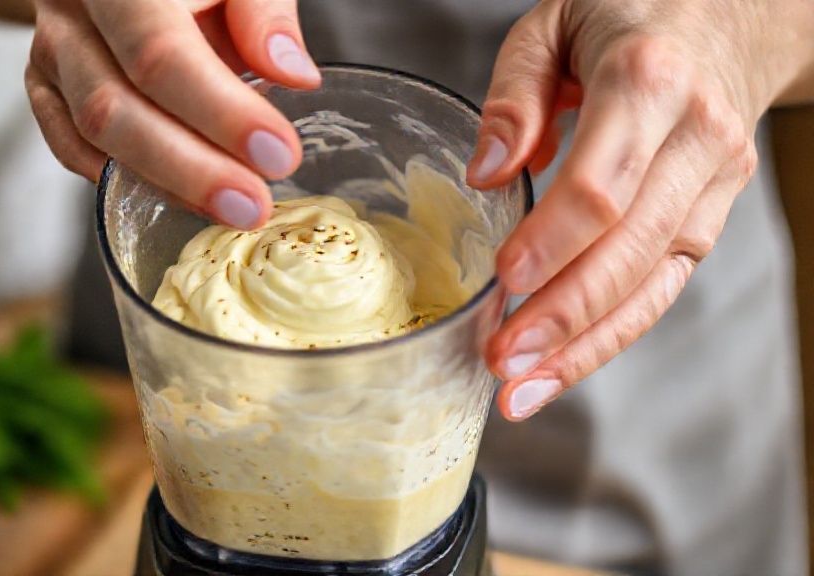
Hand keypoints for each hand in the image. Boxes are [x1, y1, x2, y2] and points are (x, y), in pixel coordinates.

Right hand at [25, 0, 318, 228]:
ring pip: (92, 134)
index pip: (159, 51)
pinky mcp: (45, 86)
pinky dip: (124, 179)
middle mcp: (71, 13)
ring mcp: (51, 52)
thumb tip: (291, 72)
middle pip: (114, 105)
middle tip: (251, 204)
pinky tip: (179, 197)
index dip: (219, 111)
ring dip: (166, 182)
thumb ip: (262, 12)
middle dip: (190, 168)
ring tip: (230, 208)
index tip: (275, 152)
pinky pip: (70, 147)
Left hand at [466, 0, 813, 420]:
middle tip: (501, 361)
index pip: (602, 182)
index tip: (503, 280)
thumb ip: (517, 92)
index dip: (552, 240)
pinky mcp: (712, 216)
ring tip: (523, 389)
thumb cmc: (632, 13)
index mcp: (649, 79)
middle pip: (631, 246)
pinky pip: (663, 287)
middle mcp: (695, 137)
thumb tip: (487, 173)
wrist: (737, 14)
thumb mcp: (556, 22)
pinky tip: (564, 365)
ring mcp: (714, 183)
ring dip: (586, 345)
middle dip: (564, 314)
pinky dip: (612, 333)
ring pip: (654, 282)